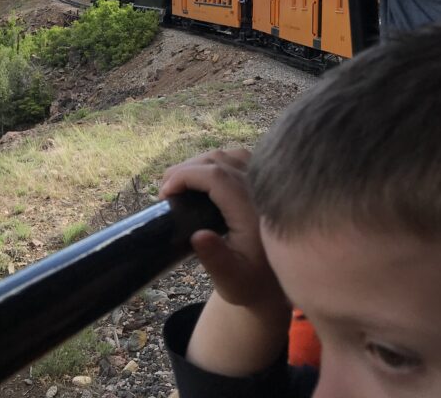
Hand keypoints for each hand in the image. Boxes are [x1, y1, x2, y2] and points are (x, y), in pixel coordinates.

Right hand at [160, 150, 284, 316]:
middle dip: (186, 169)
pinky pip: (238, 158)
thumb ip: (216, 260)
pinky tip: (203, 181)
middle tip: (165, 191)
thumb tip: (198, 235)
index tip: (164, 194)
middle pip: (219, 160)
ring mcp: (266, 182)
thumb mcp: (231, 281)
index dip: (185, 176)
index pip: (216, 176)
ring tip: (180, 184)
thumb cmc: (249, 283)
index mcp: (253, 212)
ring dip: (200, 164)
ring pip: (228, 155)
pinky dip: (216, 162)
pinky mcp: (265, 181)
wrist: (276, 284)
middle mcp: (262, 191)